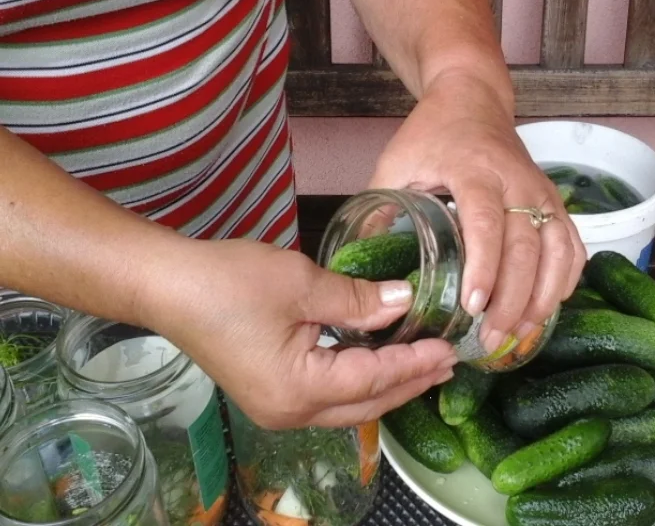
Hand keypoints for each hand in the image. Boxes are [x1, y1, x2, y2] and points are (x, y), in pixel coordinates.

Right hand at [139, 238, 457, 428]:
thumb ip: (358, 300)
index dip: (414, 363)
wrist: (166, 284)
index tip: (448, 348)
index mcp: (299, 390)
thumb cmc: (229, 282)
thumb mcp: (301, 284)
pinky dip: (359, 382)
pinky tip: (375, 364)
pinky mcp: (269, 393)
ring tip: (422, 365)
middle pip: (365, 404)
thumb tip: (404, 302)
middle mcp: (290, 412)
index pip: (373, 379)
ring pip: (348, 405)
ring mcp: (277, 407)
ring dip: (386, 385)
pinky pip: (328, 397)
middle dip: (409, 383)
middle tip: (447, 363)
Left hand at [370, 69, 585, 352]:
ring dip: (543, 297)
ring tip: (519, 334)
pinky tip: (548, 307)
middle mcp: (517, 182)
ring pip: (558, 250)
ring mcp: (542, 192)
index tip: (472, 307)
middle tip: (490, 338)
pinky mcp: (555, 201)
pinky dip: (567, 279)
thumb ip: (377, 210)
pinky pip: (572, 244)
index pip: (487, 224)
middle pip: (527, 247)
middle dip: (512, 299)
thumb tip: (361, 267)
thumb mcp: (395, 163)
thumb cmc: (431, 134)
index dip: (484, 268)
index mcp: (474, 171)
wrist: (473, 100)